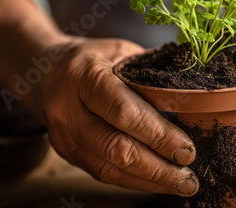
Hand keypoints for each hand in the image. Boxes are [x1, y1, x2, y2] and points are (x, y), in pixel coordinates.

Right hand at [39, 37, 198, 195]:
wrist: (43, 69)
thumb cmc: (91, 58)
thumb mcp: (121, 52)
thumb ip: (150, 74)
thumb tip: (192, 100)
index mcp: (85, 76)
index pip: (124, 112)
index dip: (158, 134)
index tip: (187, 149)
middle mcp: (69, 109)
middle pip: (116, 148)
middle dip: (158, 168)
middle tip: (189, 177)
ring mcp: (64, 135)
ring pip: (109, 168)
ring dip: (149, 181)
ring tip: (181, 184)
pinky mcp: (66, 152)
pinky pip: (103, 173)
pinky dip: (134, 180)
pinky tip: (157, 181)